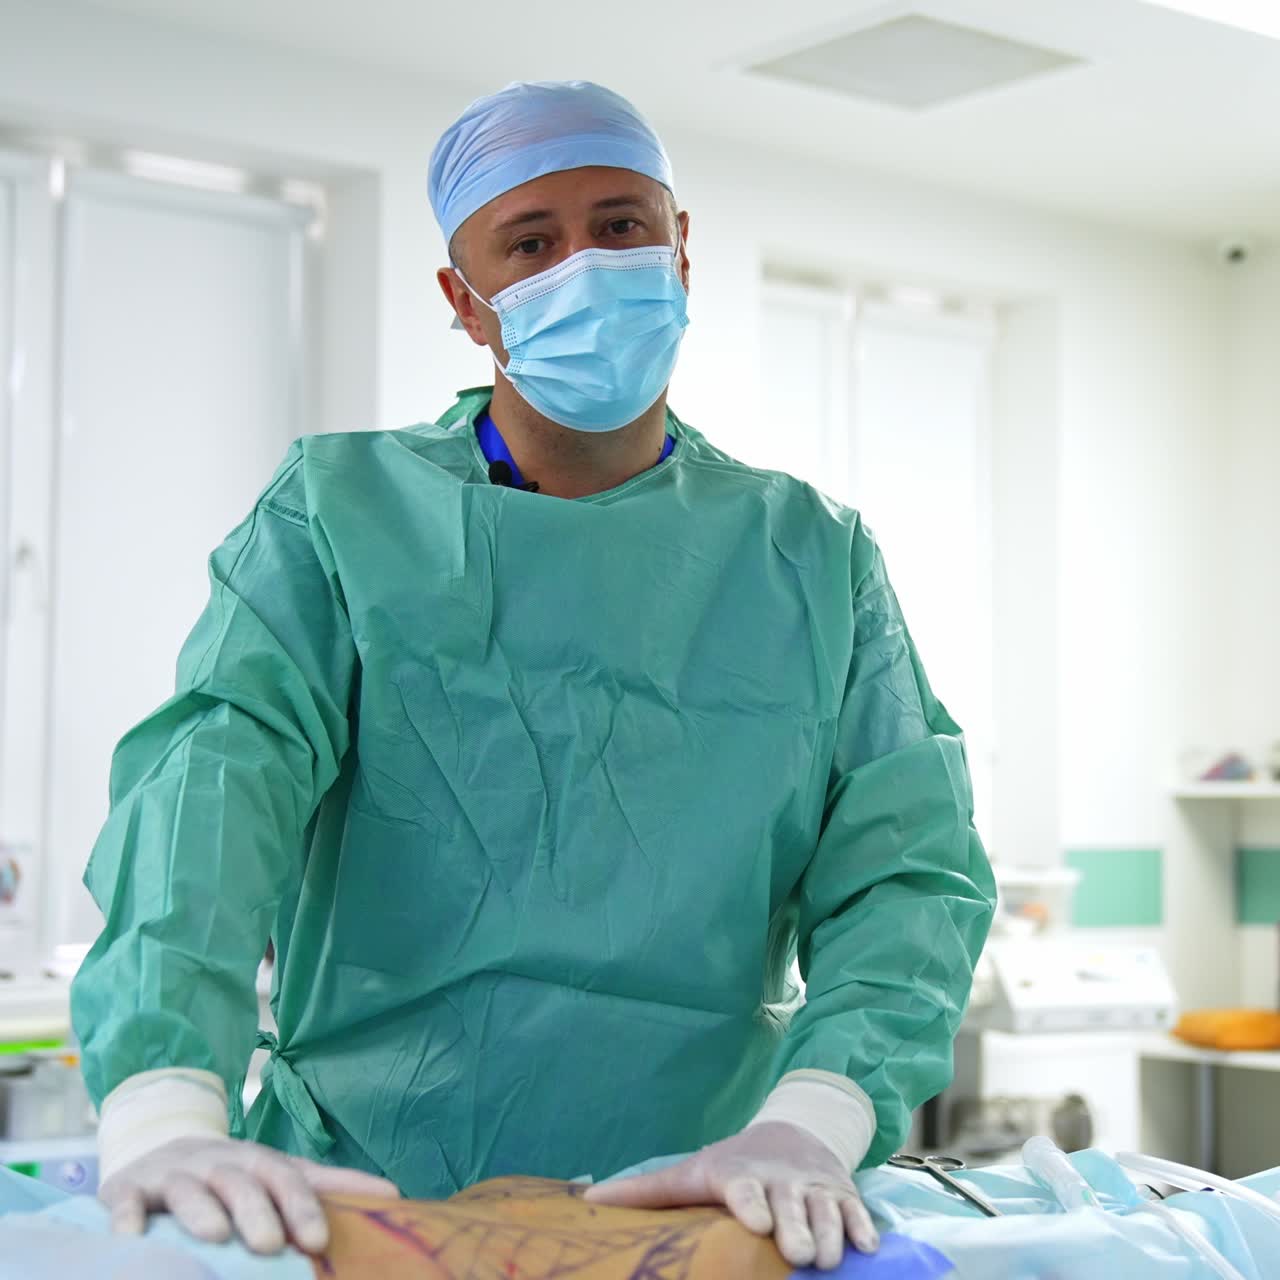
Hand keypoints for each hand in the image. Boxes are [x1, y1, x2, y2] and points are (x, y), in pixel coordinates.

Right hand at [98, 1135, 399, 1254]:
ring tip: (215, 1236)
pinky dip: (127, 1219)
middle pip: (240, 1183)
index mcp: (257, 1163)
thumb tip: (393, 1195)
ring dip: (200, 1210)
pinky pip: (124, 1203)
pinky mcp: (128, 1190)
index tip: (319, 1239)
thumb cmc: (233, 1174)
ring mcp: (171, 1176)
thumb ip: (329, 1186)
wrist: (161, 1148)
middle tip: (270, 1246)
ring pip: (188, 1189)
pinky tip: (131, 1237)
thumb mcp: (279, 1175)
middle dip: (257, 1211)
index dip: (302, 1206)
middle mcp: (217, 1164)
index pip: (285, 1178)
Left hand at [583, 1121, 878, 1270]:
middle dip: (796, 1229)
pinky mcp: (842, 1194)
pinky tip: (866, 1247)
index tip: (756, 1223)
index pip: (745, 1189)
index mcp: (740, 1176)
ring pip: (826, 1211)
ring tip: (829, 1260)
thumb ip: (646, 1192)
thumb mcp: (691, 1174)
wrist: (790, 1134)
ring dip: (831, 1234)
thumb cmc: (730, 1166)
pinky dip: (863, 1226)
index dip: (751, 1205)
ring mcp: (814, 1188)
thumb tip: (587, 1201)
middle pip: (791, 1205)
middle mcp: (780, 1180)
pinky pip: (856, 1210)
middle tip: (798, 1255)